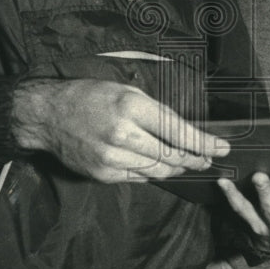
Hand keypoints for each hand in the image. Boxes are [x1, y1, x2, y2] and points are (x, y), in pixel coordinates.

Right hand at [11, 78, 229, 182]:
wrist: (47, 115)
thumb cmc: (88, 97)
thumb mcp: (125, 90)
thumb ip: (154, 111)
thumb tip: (183, 130)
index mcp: (131, 106)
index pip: (178, 130)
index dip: (203, 142)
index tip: (221, 147)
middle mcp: (123, 134)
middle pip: (172, 155)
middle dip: (195, 159)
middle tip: (208, 159)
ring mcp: (112, 158)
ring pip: (158, 170)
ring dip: (176, 168)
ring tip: (187, 163)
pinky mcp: (104, 174)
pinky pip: (139, 177)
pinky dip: (152, 172)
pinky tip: (158, 165)